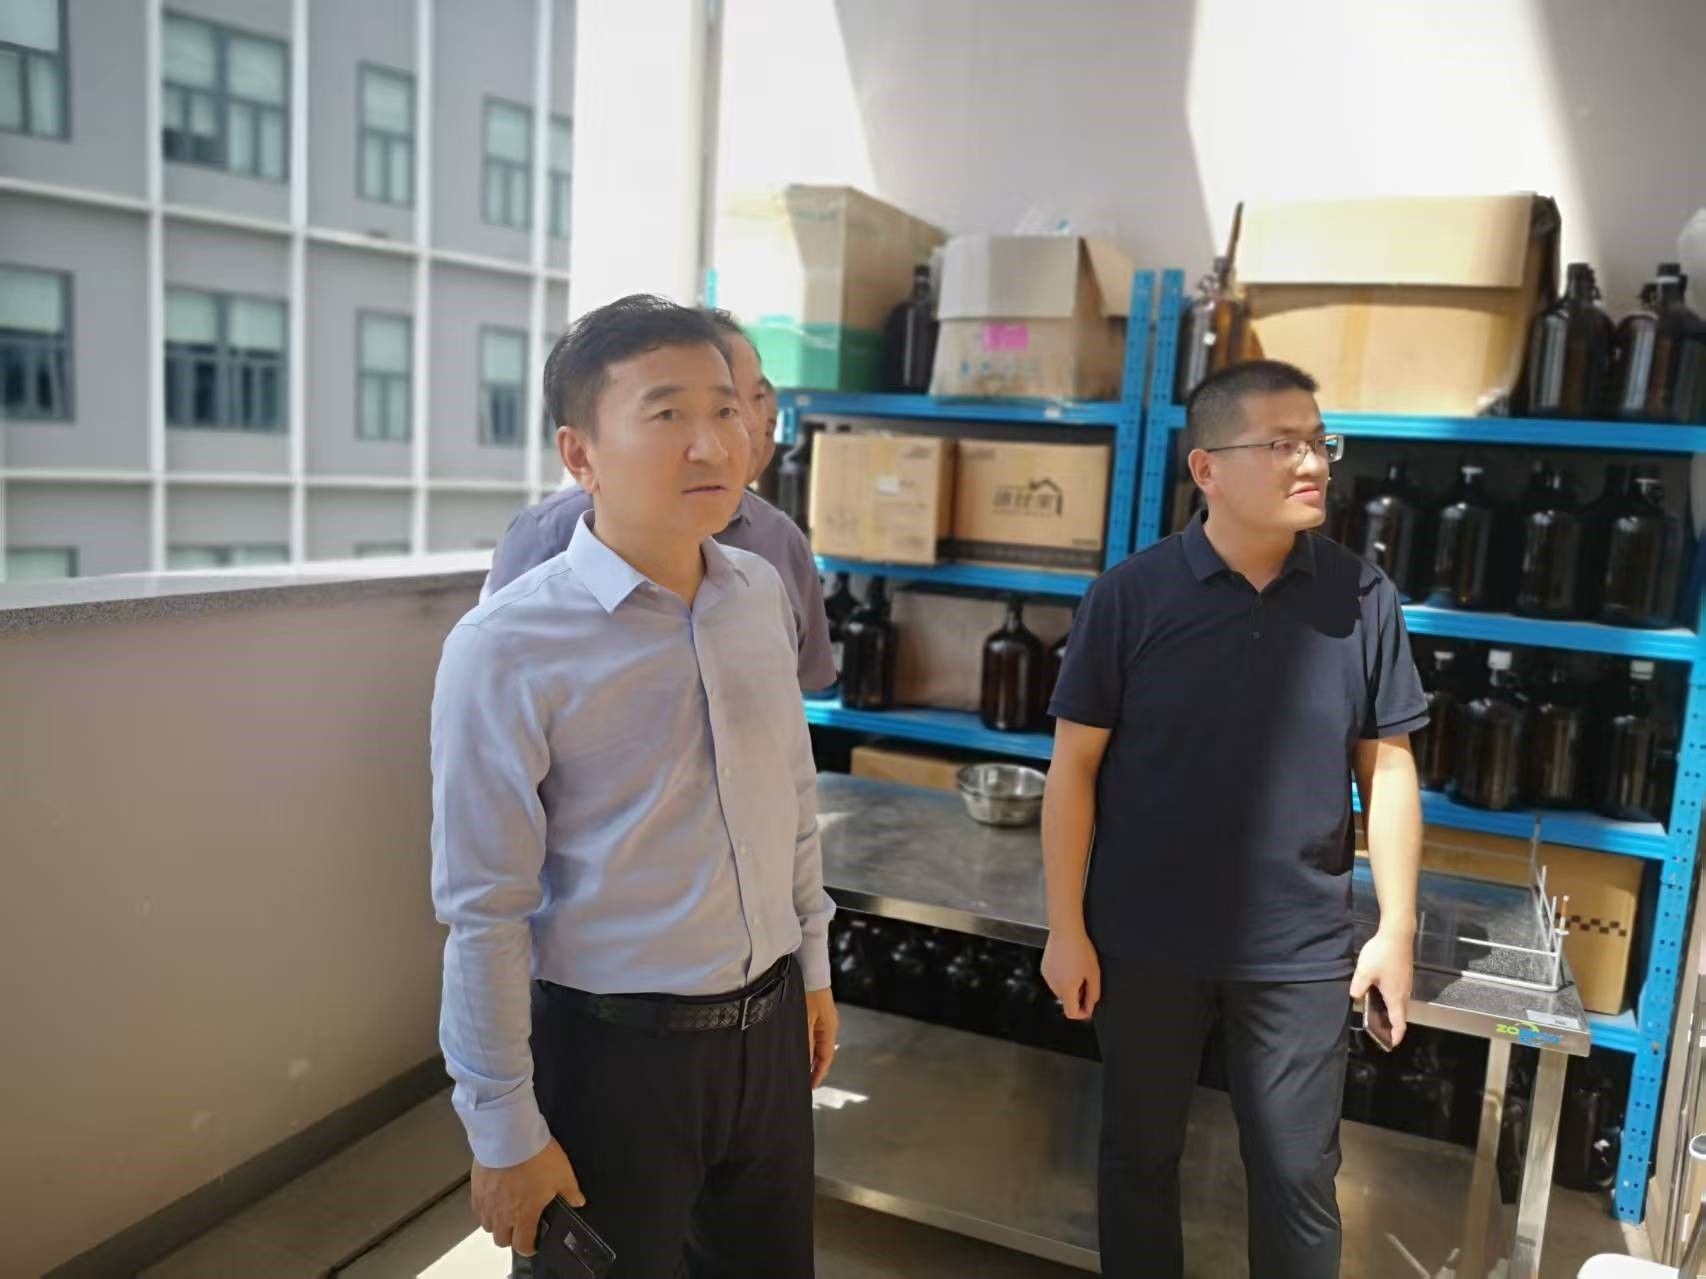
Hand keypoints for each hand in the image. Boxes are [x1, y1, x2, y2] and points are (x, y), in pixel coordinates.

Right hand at [470, 1138, 584, 1255]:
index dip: (529, 1247)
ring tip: (507, 1211)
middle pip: (502, 1240)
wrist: (509, 1136)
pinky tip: (495, 1196)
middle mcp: (503, 1214)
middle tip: (521, 1225)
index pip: (523, 1245)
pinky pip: (478, 1208)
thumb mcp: (562, 1174)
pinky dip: (486, 1208)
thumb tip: (578, 1201)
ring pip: (488, 1226)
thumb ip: (570, 1192)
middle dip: (512, 1237)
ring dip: (497, 1223)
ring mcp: (487, 1203)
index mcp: (524, 1215)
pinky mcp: (476, 1189)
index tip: (533, 1243)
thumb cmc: (535, 1156)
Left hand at [805, 987, 838, 1086]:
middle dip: (813, 1067)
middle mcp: (828, 1026)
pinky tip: (797, 1048)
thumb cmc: (808, 991)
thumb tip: (806, 1063)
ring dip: (808, 1056)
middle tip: (802, 1081)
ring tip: (797, 1068)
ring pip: (816, 1044)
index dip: (818, 1073)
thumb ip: (806, 1043)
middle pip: (822, 1053)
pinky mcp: (815, 1013)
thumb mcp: (805, 1020)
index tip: (810, 1087)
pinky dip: (806, 1045)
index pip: (826, 1058)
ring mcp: (822, 1019)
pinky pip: (812, 1034)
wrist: (808, 968)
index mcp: (830, 1029)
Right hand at [1042, 927, 1100, 1019]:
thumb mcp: (1094, 974)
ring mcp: (1047, 977)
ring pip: (1061, 990)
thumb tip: (1090, 1006)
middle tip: (1086, 980)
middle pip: (1066, 1001)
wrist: (1065, 931)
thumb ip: (1093, 994)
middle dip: (1077, 996)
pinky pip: (1055, 980)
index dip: (1082, 1013)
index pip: (1071, 1013)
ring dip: (1070, 986)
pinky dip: (1062, 977)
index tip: (1088, 1006)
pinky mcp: (1044, 969)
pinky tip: (1068, 964)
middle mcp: (1054, 985)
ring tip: (1077, 969)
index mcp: (1066, 989)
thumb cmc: (1080, 949)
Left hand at [1351, 927, 1414, 1049]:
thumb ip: (1358, 987)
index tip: (1390, 1044)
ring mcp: (1406, 984)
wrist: (1398, 934)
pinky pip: (1399, 994)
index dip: (1395, 1036)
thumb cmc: (1382, 954)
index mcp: (1395, 997)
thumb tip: (1355, 998)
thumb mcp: (1364, 972)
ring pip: (1399, 1004)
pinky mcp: (1404, 976)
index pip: (1399, 1023)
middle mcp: (1404, 993)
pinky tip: (1379, 995)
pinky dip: (1391, 1001)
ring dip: (1391, 1013)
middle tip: (1379, 1031)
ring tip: (1376, 1015)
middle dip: (1391, 1026)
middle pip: (1400, 1015)